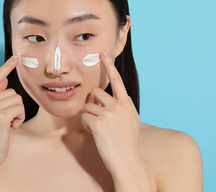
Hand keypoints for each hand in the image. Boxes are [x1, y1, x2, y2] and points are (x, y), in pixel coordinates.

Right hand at [0, 55, 24, 166]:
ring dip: (18, 113)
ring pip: (18, 99)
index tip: (17, 56)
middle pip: (12, 91)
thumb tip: (5, 80)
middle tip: (7, 120)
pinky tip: (11, 127)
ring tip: (8, 124)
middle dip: (15, 106)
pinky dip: (20, 118)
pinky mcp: (0, 116)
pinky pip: (20, 108)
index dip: (7, 66)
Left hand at [81, 50, 141, 173]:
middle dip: (92, 103)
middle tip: (98, 118)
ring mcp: (109, 113)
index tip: (103, 54)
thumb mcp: (131, 120)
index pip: (117, 81)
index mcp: (127, 103)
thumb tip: (112, 99)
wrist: (127, 160)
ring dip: (89, 117)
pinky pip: (84, 117)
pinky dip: (86, 125)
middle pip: (96, 93)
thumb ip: (123, 107)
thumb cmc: (127, 142)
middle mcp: (119, 105)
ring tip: (99, 129)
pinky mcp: (99, 122)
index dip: (109, 66)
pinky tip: (95, 133)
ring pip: (88, 106)